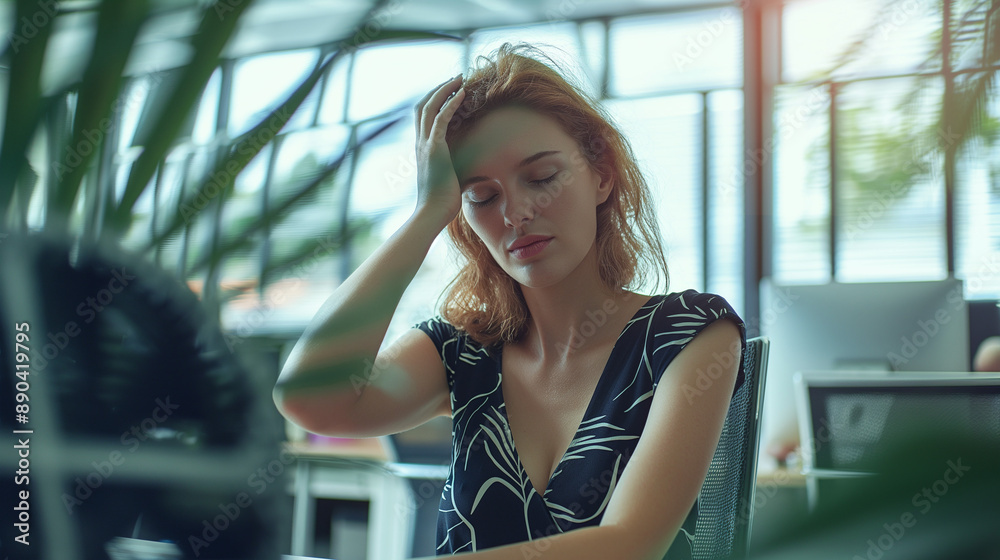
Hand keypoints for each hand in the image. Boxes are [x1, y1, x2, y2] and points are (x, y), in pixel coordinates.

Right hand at [414, 74, 465, 226]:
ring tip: (460, 79)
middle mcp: (420, 143)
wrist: (432, 213)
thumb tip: (472, 168)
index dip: (435, 100)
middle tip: (455, 79)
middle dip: (439, 89)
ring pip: (429, 107)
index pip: (423, 116)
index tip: (450, 91)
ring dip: (445, 90)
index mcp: (422, 149)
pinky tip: (462, 93)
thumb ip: (455, 168)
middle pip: (422, 106)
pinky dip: (451, 103)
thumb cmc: (442, 202)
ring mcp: (425, 145)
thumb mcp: (449, 178)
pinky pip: (440, 119)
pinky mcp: (434, 149)